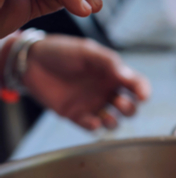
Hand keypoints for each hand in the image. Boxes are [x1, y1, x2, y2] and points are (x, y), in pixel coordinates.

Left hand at [22, 35, 149, 129]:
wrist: (30, 61)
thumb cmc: (61, 51)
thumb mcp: (87, 51)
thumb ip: (108, 63)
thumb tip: (127, 77)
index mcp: (113, 74)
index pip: (136, 84)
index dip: (143, 91)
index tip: (143, 96)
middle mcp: (106, 90)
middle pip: (129, 107)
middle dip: (130, 108)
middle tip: (120, 103)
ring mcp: (92, 104)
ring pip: (113, 120)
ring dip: (115, 122)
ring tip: (108, 118)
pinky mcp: (76, 115)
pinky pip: (91, 126)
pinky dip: (95, 126)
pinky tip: (92, 122)